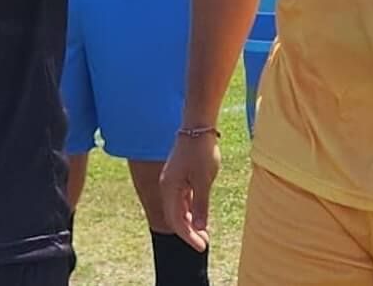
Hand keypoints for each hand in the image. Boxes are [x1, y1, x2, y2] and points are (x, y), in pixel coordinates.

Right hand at [160, 130, 221, 251]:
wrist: (198, 126)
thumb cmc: (201, 151)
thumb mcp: (204, 180)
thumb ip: (201, 205)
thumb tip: (200, 227)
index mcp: (169, 188)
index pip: (176, 220)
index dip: (188, 236)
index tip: (202, 246)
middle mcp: (168, 186)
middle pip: (176, 216)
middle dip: (189, 231)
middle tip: (204, 243)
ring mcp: (173, 180)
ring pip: (179, 207)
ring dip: (191, 221)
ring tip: (204, 233)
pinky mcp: (180, 175)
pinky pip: (183, 198)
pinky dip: (191, 209)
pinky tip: (200, 214)